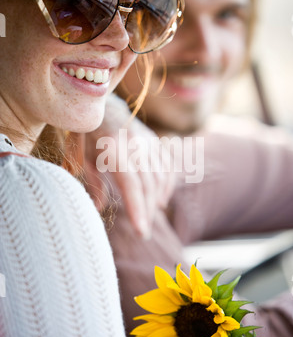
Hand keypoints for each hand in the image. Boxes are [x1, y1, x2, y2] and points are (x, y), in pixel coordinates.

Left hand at [85, 94, 174, 238]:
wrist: (103, 103)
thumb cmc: (87, 133)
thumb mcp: (80, 155)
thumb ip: (91, 181)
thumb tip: (97, 208)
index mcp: (113, 148)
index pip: (131, 184)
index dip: (137, 209)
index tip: (142, 232)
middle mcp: (135, 144)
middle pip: (148, 185)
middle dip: (147, 211)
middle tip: (144, 233)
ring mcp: (148, 141)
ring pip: (160, 177)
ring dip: (157, 199)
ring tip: (150, 215)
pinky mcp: (155, 141)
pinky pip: (168, 166)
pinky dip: (167, 185)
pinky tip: (161, 199)